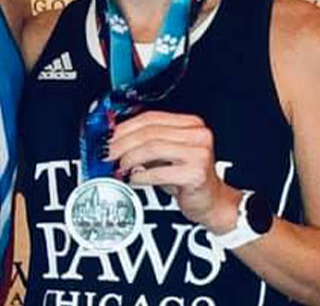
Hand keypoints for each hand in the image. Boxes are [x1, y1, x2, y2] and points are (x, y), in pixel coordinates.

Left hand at [107, 110, 239, 231]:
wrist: (212, 202)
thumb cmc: (187, 177)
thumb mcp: (166, 155)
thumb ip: (145, 144)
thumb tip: (114, 142)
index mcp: (190, 124)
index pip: (151, 118)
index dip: (125, 127)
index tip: (108, 137)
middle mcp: (197, 135)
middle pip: (149, 132)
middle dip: (122, 143)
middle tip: (107, 154)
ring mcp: (199, 153)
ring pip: (152, 148)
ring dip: (129, 158)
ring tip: (119, 167)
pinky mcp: (196, 174)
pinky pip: (159, 172)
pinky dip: (141, 176)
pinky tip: (134, 180)